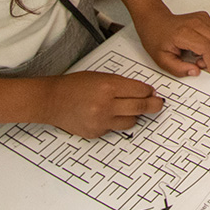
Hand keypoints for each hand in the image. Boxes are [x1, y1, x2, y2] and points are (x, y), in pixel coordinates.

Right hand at [41, 71, 164, 137]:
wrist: (52, 100)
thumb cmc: (75, 86)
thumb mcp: (101, 76)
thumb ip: (123, 84)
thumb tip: (144, 92)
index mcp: (109, 86)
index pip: (141, 91)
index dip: (149, 91)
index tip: (152, 92)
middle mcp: (106, 105)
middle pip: (141, 107)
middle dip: (153, 105)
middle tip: (158, 104)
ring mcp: (101, 121)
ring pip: (131, 121)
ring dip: (134, 115)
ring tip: (128, 109)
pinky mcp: (96, 133)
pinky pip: (115, 129)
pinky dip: (116, 122)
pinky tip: (107, 115)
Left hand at [133, 6, 209, 76]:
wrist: (154, 21)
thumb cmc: (156, 37)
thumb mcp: (162, 59)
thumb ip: (178, 69)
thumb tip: (195, 71)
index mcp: (184, 33)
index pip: (207, 48)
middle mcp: (196, 23)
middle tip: (199, 63)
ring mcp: (202, 18)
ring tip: (199, 55)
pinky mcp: (205, 18)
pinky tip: (200, 47)